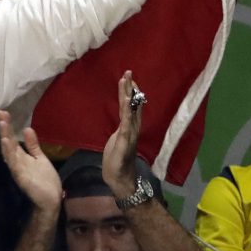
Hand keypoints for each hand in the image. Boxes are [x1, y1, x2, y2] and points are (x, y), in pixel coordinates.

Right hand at [0, 109, 62, 214]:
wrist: (51, 200)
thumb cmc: (45, 181)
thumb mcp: (40, 159)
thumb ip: (33, 145)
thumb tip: (26, 129)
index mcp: (21, 156)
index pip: (12, 138)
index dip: (8, 126)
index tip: (4, 112)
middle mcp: (16, 161)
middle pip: (8, 142)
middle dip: (5, 128)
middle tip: (0, 113)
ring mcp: (17, 168)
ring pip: (9, 151)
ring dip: (5, 137)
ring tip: (2, 123)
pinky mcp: (21, 176)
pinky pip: (13, 163)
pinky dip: (9, 152)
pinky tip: (6, 142)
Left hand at [100, 71, 142, 196]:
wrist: (120, 177)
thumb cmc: (117, 160)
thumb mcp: (117, 140)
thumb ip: (121, 130)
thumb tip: (122, 121)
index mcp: (129, 127)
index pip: (130, 106)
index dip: (130, 92)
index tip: (128, 78)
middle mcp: (132, 128)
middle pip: (132, 104)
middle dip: (130, 88)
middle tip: (128, 72)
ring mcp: (129, 134)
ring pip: (129, 110)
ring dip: (128, 95)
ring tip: (127, 81)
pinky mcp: (124, 140)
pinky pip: (126, 123)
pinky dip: (127, 111)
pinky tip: (127, 100)